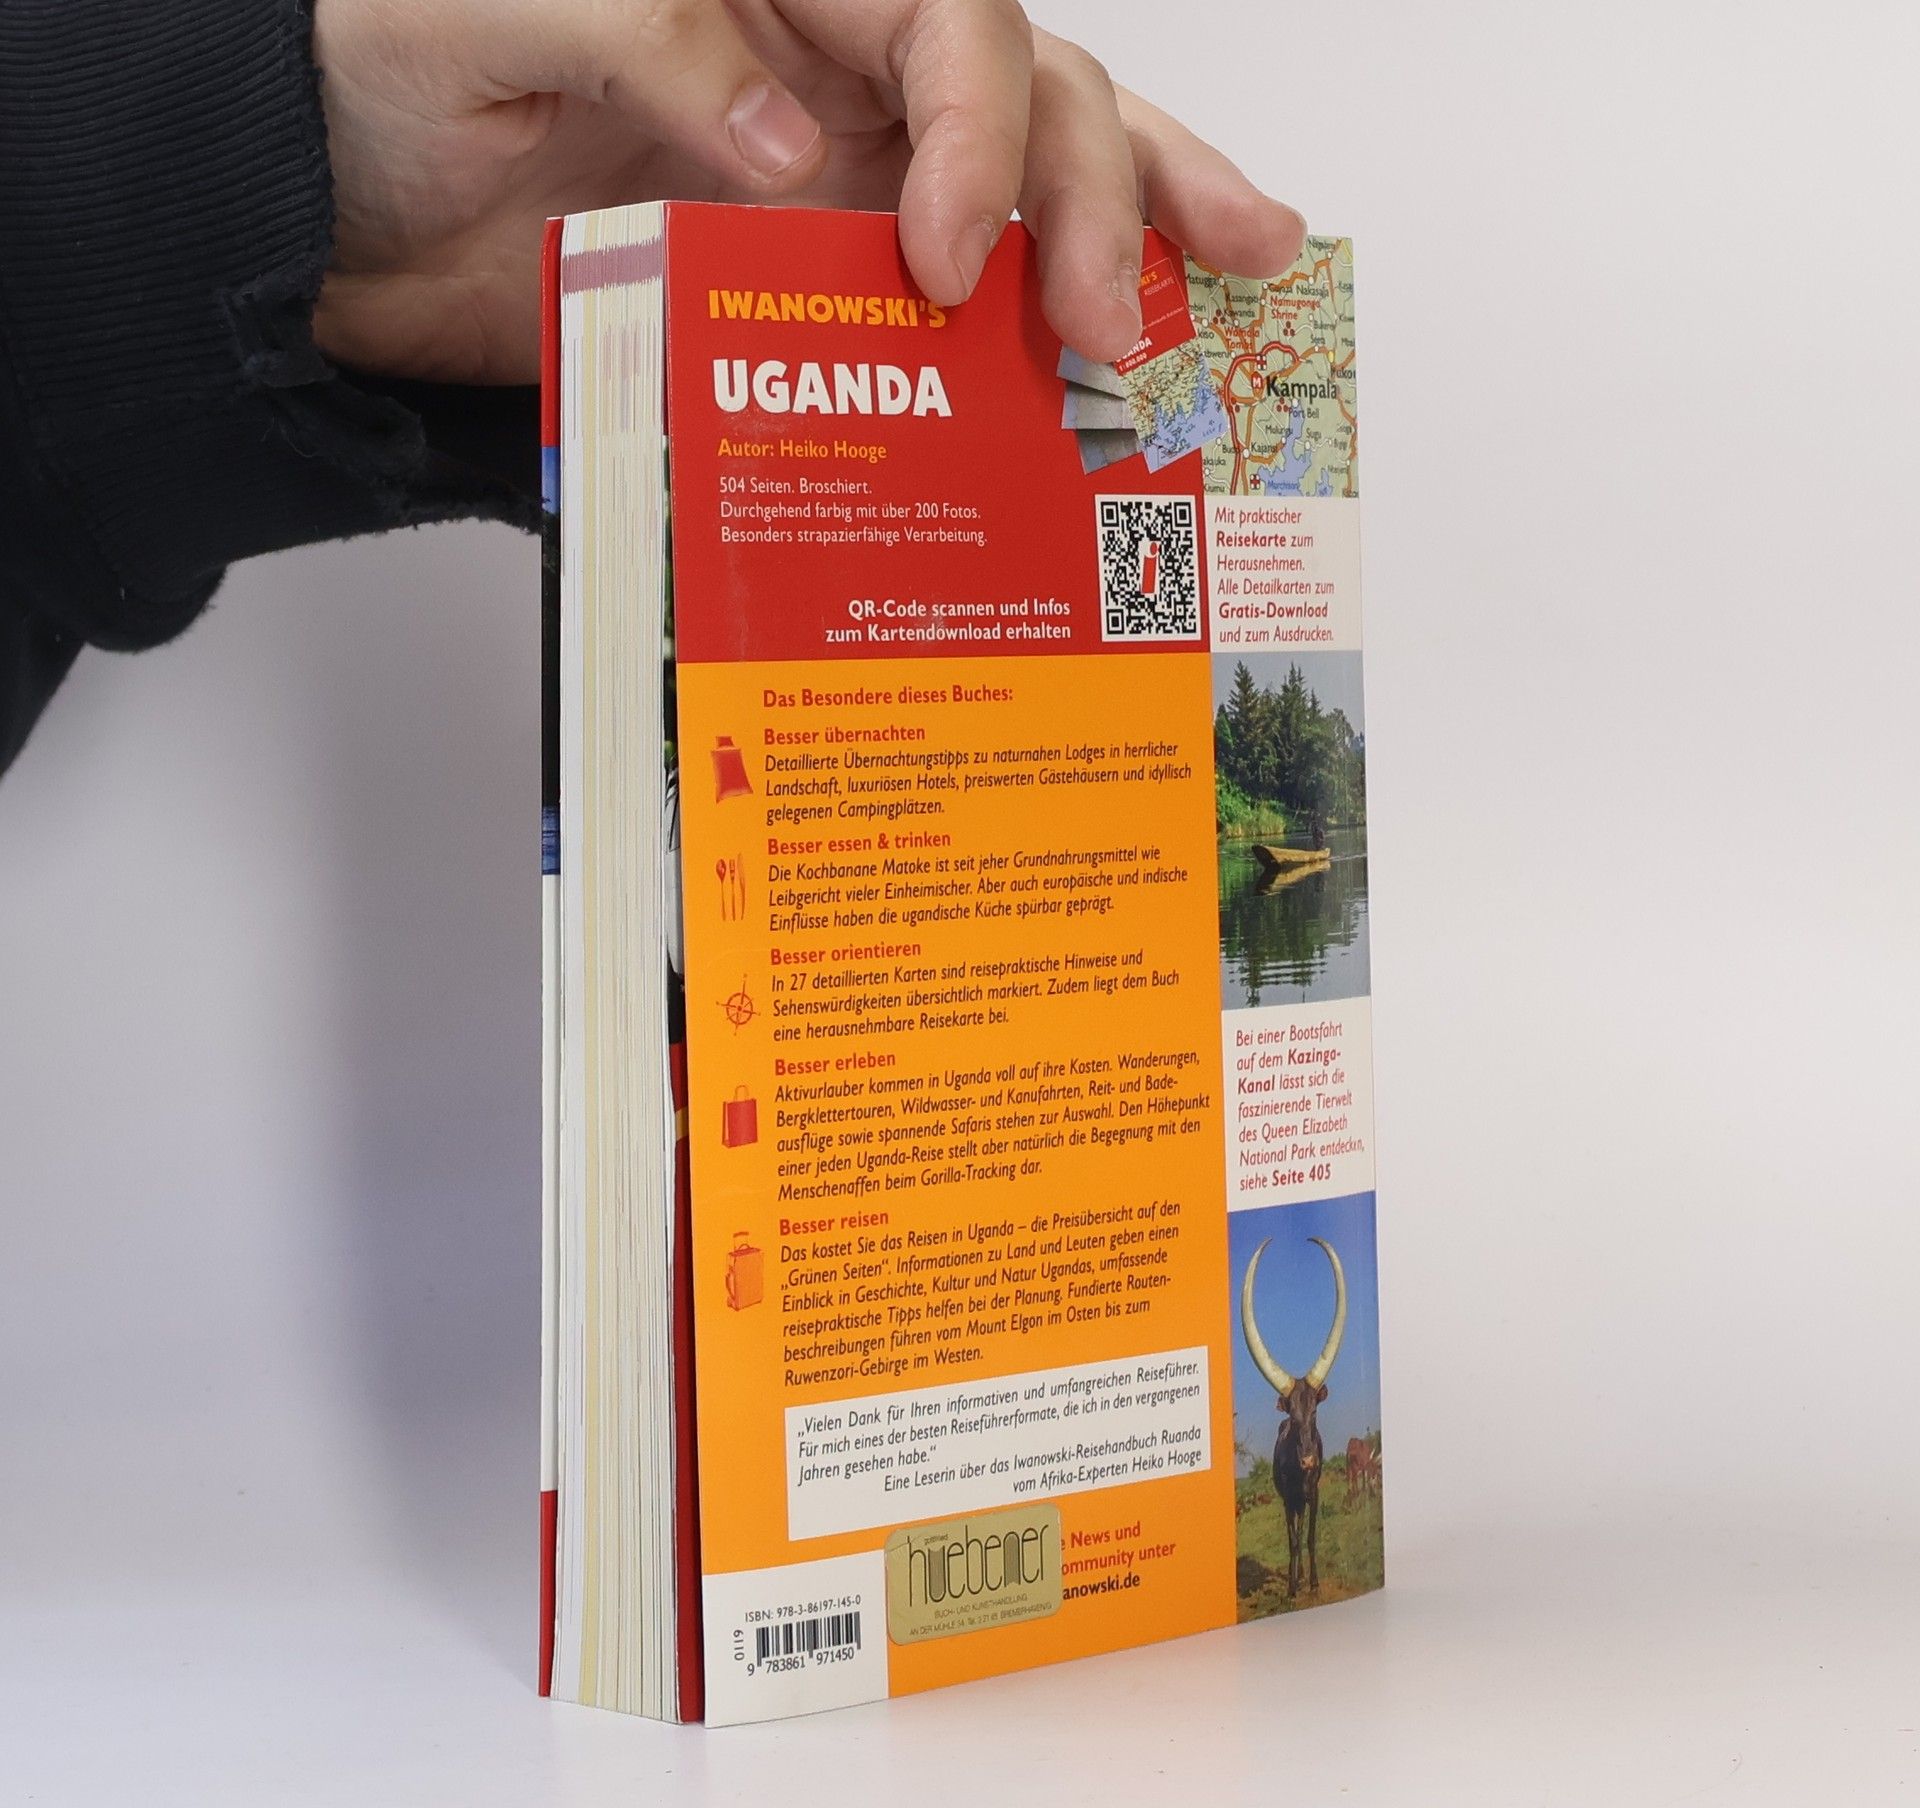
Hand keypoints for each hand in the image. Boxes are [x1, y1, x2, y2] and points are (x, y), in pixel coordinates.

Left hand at [312, 0, 1305, 384]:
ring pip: (1029, 174)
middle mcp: (827, 67)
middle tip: (1114, 318)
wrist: (325, 212)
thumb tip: (788, 141)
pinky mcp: (815, 279)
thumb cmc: (378, 74)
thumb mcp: (487, 10)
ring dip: (1135, 225)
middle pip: (1025, 93)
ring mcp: (835, 176)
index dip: (975, 130)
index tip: (947, 252)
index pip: (941, 19)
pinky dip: (1031, 326)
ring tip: (1237, 270)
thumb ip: (646, 30)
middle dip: (1095, 197)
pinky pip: (949, 294)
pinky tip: (1108, 357)